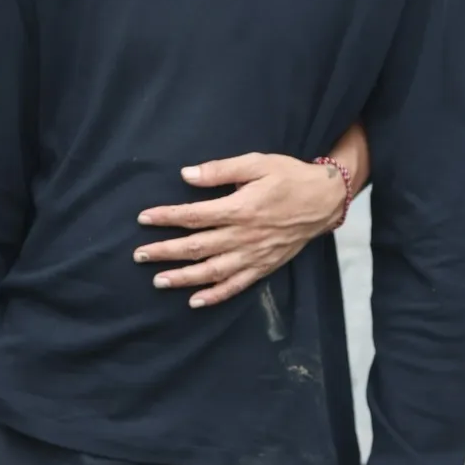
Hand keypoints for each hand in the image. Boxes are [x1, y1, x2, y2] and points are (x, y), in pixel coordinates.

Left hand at [134, 153, 345, 306]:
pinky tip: (195, 301)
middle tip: (139, 255)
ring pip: (212, 271)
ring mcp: (254, 255)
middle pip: (197, 247)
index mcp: (240, 208)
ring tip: (158, 281)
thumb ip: (221, 170)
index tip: (143, 219)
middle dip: (165, 251)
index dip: (166, 217)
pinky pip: (237, 285)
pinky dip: (216, 295)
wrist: (325, 199)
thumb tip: (187, 175)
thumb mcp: (256, 163)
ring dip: (184, 278)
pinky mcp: (265, 266)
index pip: (194, 216)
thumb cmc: (289, 176)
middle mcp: (244, 236)